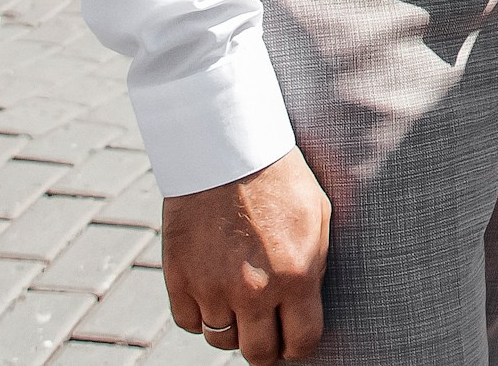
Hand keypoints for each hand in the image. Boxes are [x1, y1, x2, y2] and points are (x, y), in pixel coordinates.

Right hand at [161, 148, 329, 361]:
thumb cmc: (280, 178)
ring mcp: (212, 289)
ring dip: (233, 327)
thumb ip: (314, 266)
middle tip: (267, 331)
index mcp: (296, 277)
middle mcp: (254, 292)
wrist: (225, 151)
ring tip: (239, 304)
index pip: (302, 342)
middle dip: (266, 347)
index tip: (295, 340)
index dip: (300, 346)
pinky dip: (200, 315)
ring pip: (221, 339)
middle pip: (258, 353)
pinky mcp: (179, 280)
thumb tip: (310, 302)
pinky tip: (212, 293)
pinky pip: (189, 322)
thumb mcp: (318, 217)